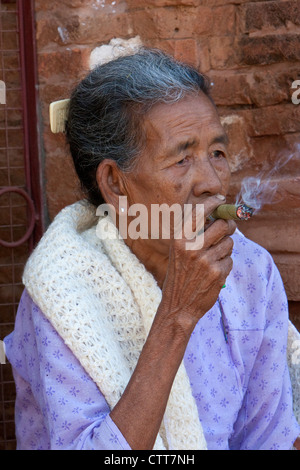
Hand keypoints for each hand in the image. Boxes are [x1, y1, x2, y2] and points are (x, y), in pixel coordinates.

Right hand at [159, 196, 235, 332]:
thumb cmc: (180, 275)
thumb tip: (218, 216)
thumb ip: (194, 233)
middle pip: (222, 225)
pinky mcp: (217, 272)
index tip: (221, 200)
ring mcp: (205, 260)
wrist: (178, 305)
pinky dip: (225, 264)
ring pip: (229, 243)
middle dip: (229, 226)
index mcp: (179, 238)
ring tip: (214, 258)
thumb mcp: (179, 251)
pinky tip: (213, 272)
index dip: (214, 203)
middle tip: (228, 229)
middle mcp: (191, 246)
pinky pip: (230, 260)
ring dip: (226, 248)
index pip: (200, 211)